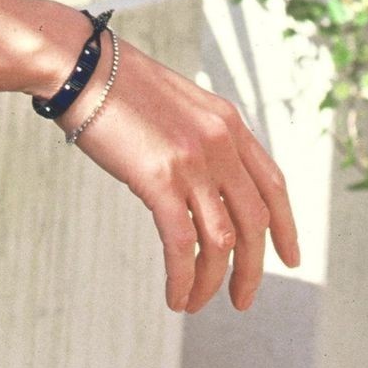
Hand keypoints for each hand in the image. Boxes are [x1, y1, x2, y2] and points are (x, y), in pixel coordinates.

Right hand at [57, 31, 300, 315]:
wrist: (79, 65)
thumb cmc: (115, 83)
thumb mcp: (177, 104)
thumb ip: (200, 136)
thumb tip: (202, 181)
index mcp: (227, 122)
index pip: (273, 184)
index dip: (285, 226)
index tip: (288, 257)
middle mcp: (219, 142)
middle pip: (255, 221)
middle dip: (253, 269)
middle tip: (242, 298)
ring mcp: (193, 161)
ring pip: (223, 241)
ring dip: (214, 280)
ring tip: (199, 302)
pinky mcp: (160, 179)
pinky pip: (182, 244)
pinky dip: (183, 278)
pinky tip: (175, 295)